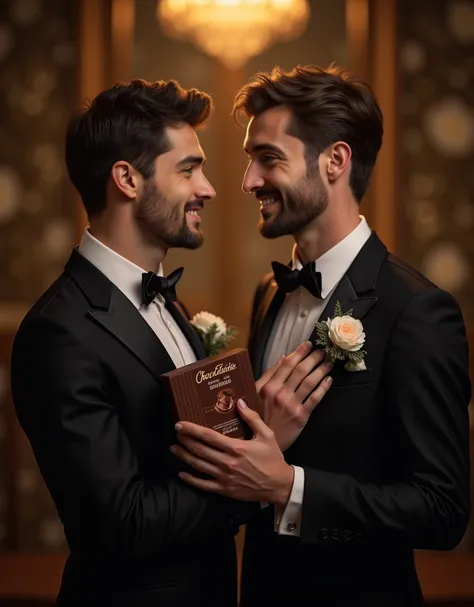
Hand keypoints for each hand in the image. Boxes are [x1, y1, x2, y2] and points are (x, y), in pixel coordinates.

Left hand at [171, 402, 293, 505]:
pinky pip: (203, 485)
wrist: (279, 485)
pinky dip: (191, 479)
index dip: (192, 429)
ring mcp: (224, 477)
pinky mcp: (224, 489)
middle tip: (176, 432)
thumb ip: (252, 418)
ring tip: (174, 448)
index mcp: (236, 448)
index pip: (208, 436)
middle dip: (185, 440)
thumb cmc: (273, 459)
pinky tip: (182, 473)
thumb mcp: (266, 435)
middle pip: (200, 449)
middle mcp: (227, 462)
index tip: (180, 424)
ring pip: (198, 465)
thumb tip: (239, 402)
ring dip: (184, 456)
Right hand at [257, 341, 332, 450]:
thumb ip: (269, 375)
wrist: (262, 442)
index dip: (299, 352)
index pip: (286, 364)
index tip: (308, 344)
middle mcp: (280, 393)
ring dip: (321, 370)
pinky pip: (315, 399)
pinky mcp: (301, 416)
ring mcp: (291, 405)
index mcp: (268, 386)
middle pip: (300, 371)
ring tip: (328, 362)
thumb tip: (283, 357)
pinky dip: (323, 388)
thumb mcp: (256, 393)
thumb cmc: (258, 416)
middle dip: (313, 358)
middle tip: (322, 351)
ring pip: (309, 382)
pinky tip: (329, 380)